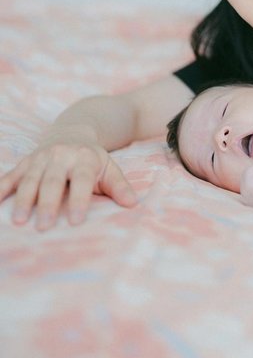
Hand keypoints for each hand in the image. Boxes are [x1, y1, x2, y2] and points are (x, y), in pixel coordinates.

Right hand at [0, 142, 137, 230]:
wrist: (73, 131)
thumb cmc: (92, 159)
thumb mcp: (109, 168)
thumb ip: (119, 186)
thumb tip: (133, 203)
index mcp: (84, 158)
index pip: (82, 180)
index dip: (79, 200)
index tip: (75, 221)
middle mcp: (62, 156)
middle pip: (53, 180)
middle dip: (48, 203)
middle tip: (44, 226)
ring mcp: (41, 157)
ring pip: (30, 178)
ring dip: (23, 199)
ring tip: (18, 221)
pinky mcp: (26, 161)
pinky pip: (11, 174)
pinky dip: (1, 187)